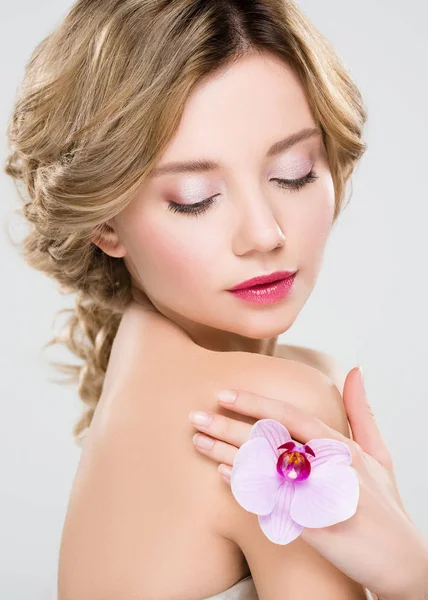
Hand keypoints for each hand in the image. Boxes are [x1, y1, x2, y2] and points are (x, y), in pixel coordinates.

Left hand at [188, 367, 427, 599]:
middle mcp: (331, 466)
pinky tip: (222, 474)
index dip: (256, 404)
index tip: (225, 393)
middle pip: (272, 439)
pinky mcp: (316, 527)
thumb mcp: (378, 454)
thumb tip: (354, 370)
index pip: (291, 417)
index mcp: (342, 447)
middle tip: (195, 415)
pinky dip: (247, 487)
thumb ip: (361, 412)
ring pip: (265, 467)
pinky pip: (273, 502)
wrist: (402, 562)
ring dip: (228, 452)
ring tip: (198, 441)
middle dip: (230, 425)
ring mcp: (323, 496)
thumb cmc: (385, 505)